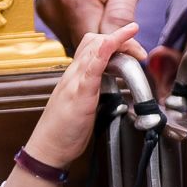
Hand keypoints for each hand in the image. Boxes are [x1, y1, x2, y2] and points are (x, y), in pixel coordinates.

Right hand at [0, 23, 140, 186]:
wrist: (48, 148)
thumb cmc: (64, 130)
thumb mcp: (83, 104)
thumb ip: (94, 90)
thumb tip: (112, 85)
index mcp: (76, 76)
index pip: (93, 46)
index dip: (114, 39)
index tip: (132, 41)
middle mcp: (74, 74)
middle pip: (95, 41)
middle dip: (120, 38)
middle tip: (138, 48)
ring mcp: (75, 82)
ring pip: (93, 48)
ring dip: (116, 39)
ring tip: (133, 39)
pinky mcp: (79, 93)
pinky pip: (91, 67)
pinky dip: (103, 52)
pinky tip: (112, 44)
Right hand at [42, 0, 143, 47]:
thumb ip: (122, 19)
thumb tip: (129, 53)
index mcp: (75, 3)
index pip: (94, 51)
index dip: (115, 56)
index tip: (134, 53)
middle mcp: (53, 8)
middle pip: (80, 48)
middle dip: (104, 48)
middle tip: (127, 33)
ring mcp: (45, 5)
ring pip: (71, 38)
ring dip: (92, 35)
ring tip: (111, 13)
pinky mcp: (43, 1)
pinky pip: (64, 26)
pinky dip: (81, 24)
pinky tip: (96, 6)